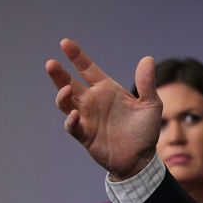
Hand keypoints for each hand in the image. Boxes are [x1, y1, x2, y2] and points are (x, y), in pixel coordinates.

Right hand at [45, 39, 161, 179]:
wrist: (142, 158)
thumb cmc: (145, 130)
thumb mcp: (151, 105)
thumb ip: (147, 83)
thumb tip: (147, 59)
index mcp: (106, 90)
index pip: (87, 69)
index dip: (76, 56)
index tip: (65, 43)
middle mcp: (93, 101)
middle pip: (68, 83)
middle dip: (58, 74)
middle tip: (51, 63)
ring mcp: (86, 118)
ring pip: (65, 103)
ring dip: (61, 96)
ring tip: (65, 89)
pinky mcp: (85, 135)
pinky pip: (72, 126)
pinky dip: (71, 121)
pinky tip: (75, 115)